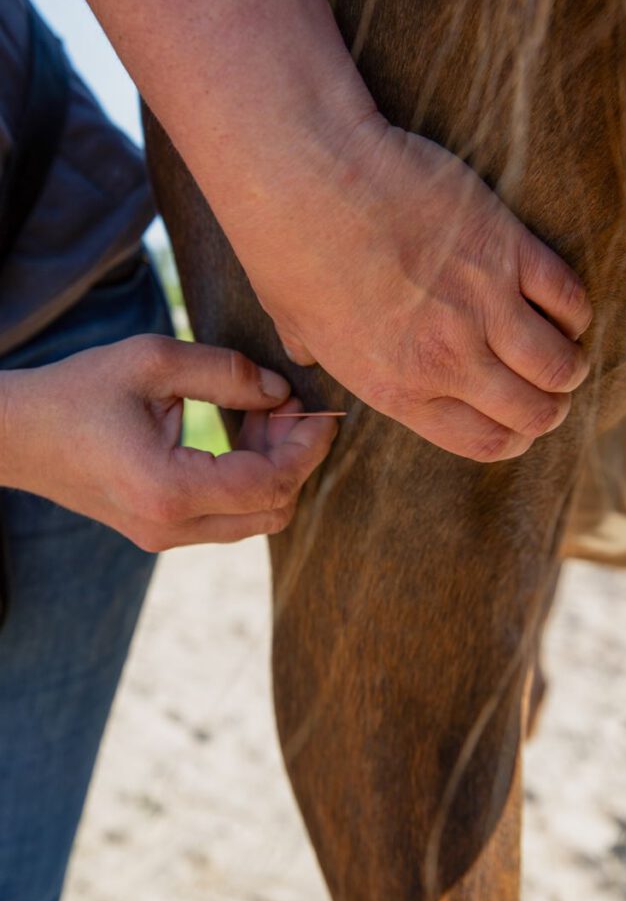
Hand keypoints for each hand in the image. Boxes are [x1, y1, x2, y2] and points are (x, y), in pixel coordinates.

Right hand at [0, 336, 336, 549]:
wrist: (17, 436)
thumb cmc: (77, 392)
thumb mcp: (153, 361)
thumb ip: (227, 373)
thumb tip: (281, 391)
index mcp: (170, 490)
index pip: (272, 483)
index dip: (308, 447)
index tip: (321, 408)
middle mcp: (171, 528)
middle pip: (273, 511)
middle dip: (296, 458)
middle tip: (287, 404)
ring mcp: (164, 538)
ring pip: (254, 520)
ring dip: (274, 470)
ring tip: (264, 412)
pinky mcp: (160, 533)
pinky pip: (227, 517)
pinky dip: (249, 480)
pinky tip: (241, 434)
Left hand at [236, 118, 592, 460]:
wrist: (306, 175)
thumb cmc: (287, 247)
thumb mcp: (295, 322)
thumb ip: (320, 352)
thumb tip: (309, 355)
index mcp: (399, 389)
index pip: (486, 444)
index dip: (513, 438)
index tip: (517, 421)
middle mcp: (449, 360)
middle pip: (535, 412)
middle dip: (549, 407)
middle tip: (548, 387)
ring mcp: (482, 305)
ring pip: (560, 363)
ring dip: (568, 364)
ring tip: (562, 349)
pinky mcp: (506, 247)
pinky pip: (569, 298)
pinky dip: (574, 309)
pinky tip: (561, 305)